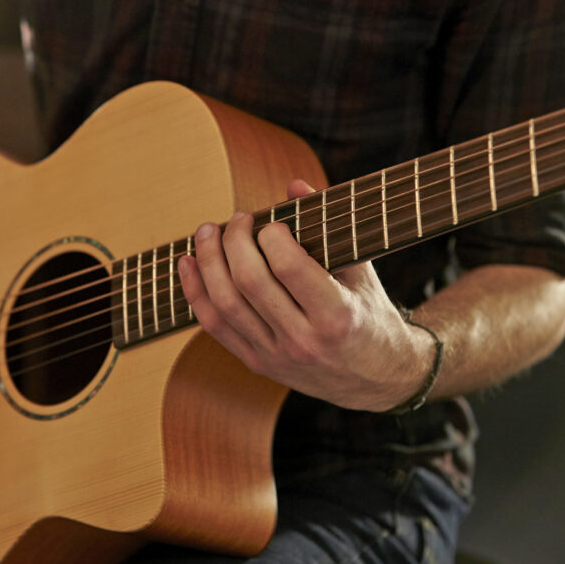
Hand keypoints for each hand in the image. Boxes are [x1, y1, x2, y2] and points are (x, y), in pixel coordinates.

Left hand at [177, 180, 435, 410]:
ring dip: (208, 261)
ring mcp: (276, 356)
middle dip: (235, 240)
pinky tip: (189, 263)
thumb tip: (294, 185)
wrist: (375, 378)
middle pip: (249, 282)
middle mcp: (304, 340)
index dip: (271, 234)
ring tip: (207, 232)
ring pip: (225, 304)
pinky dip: (195, 291)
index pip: (288, 266)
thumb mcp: (360, 270)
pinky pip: (214, 326)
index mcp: (337, 316)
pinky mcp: (257, 364)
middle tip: (238, 219)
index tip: (271, 221)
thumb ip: (329, 226)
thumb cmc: (369, 313)